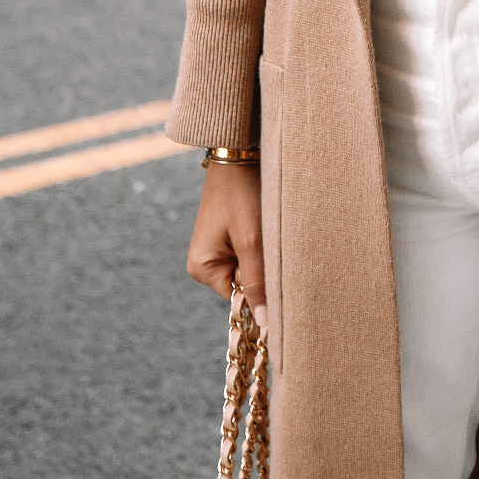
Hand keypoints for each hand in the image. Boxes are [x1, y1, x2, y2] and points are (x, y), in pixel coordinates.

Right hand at [186, 162, 267, 329]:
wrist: (238, 153)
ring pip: (252, 267)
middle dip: (263, 267)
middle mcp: (204, 263)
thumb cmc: (242, 192)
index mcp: (202, 268)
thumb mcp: (252, 240)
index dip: (261, 286)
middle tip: (269, 239)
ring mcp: (216, 250)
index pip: (240, 298)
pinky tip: (262, 222)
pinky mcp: (228, 237)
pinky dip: (261, 243)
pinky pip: (250, 252)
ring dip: (264, 254)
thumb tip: (264, 325)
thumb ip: (258, 282)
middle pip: (246, 283)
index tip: (277, 266)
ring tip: (264, 226)